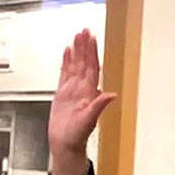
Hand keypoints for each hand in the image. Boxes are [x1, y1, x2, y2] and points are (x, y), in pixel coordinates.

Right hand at [47, 30, 115, 174]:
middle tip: (85, 30)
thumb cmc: (76, 136)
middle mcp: (82, 88)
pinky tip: (67, 52)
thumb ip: (99, 106)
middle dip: (85, 46)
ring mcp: (73, 90)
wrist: (65, 144)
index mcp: (89, 92)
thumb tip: (111, 95)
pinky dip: (66, 61)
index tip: (91, 38)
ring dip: (77, 50)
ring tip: (77, 36)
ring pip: (75, 65)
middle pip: (84, 62)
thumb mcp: (89, 121)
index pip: (92, 67)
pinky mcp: (63, 94)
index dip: (92, 52)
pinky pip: (65, 73)